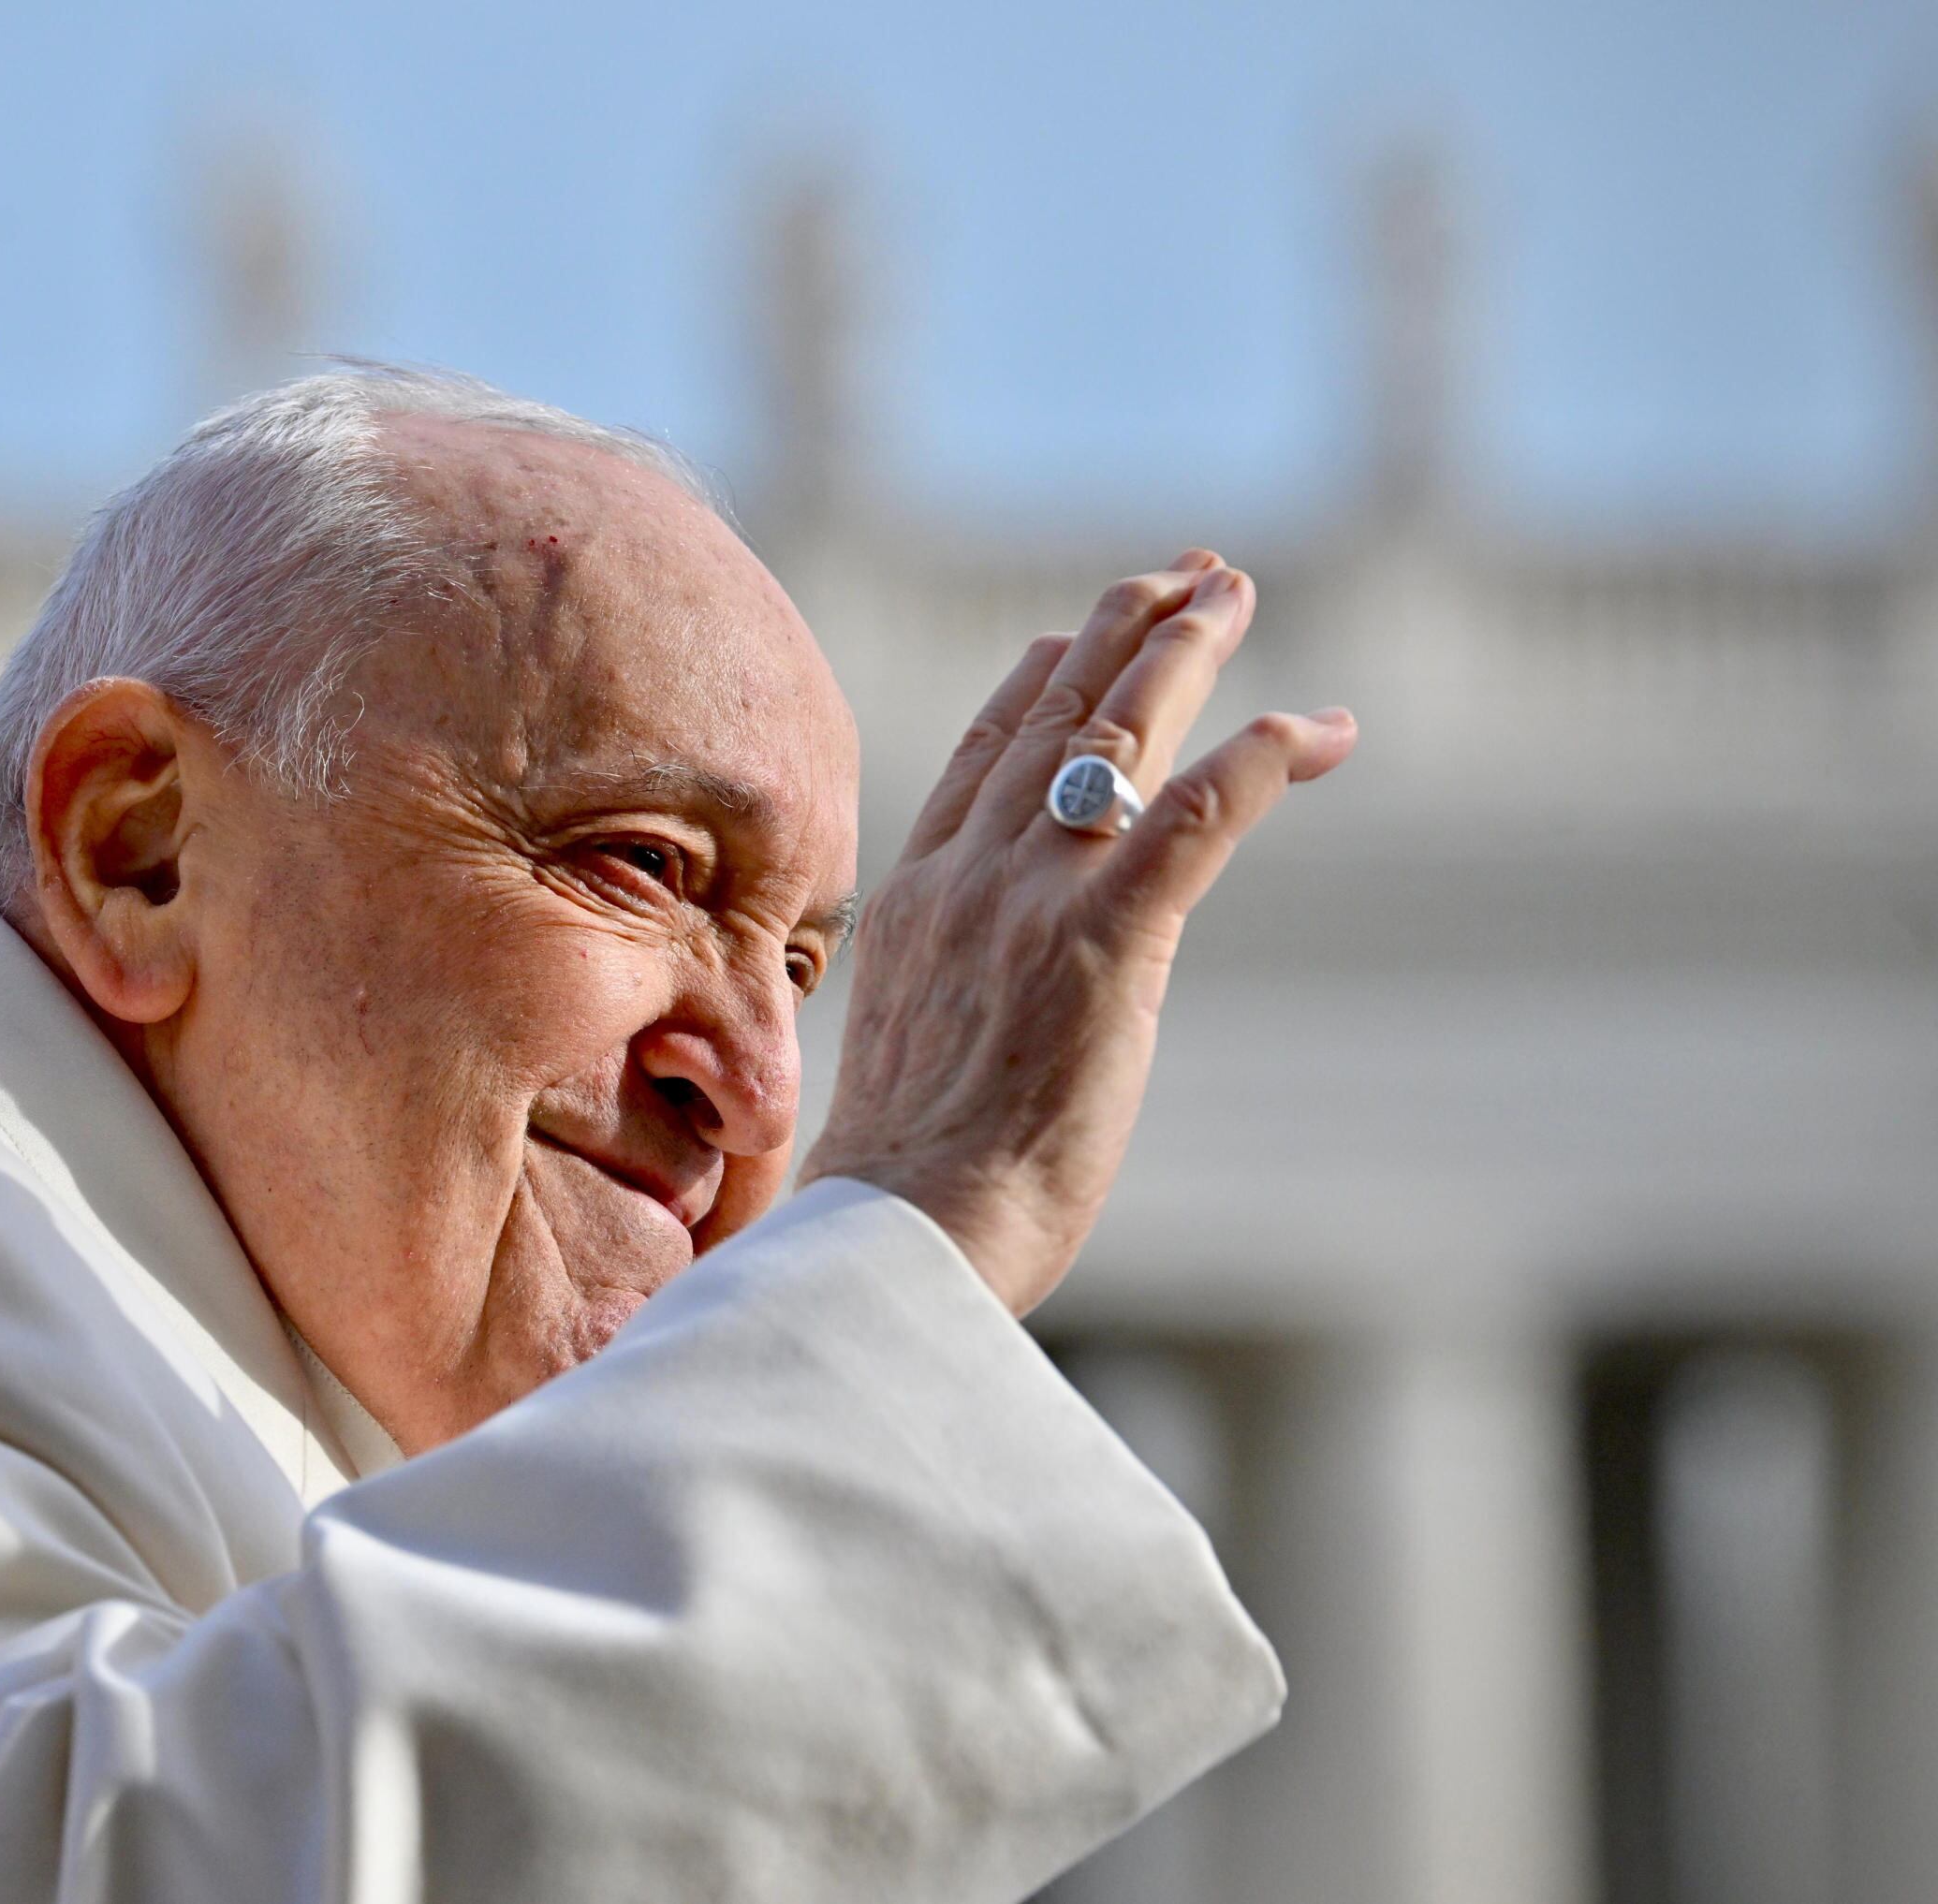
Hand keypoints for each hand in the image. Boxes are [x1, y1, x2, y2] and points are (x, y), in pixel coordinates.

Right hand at [800, 551, 1354, 1314]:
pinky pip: (1197, 816)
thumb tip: (982, 1014)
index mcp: (913, 901)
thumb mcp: (908, 1057)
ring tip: (1235, 591)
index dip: (1038, 676)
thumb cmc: (904, 1191)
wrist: (901, 1239)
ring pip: (1118, 735)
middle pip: (1051, 714)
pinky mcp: (1106, 944)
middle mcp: (967, 877)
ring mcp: (1032, 902)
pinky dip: (1259, 758)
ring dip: (1187, 651)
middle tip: (1191, 574)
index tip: (1076, 629)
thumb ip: (950, 997)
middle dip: (1125, 629)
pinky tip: (1315, 727)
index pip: (982, 755)